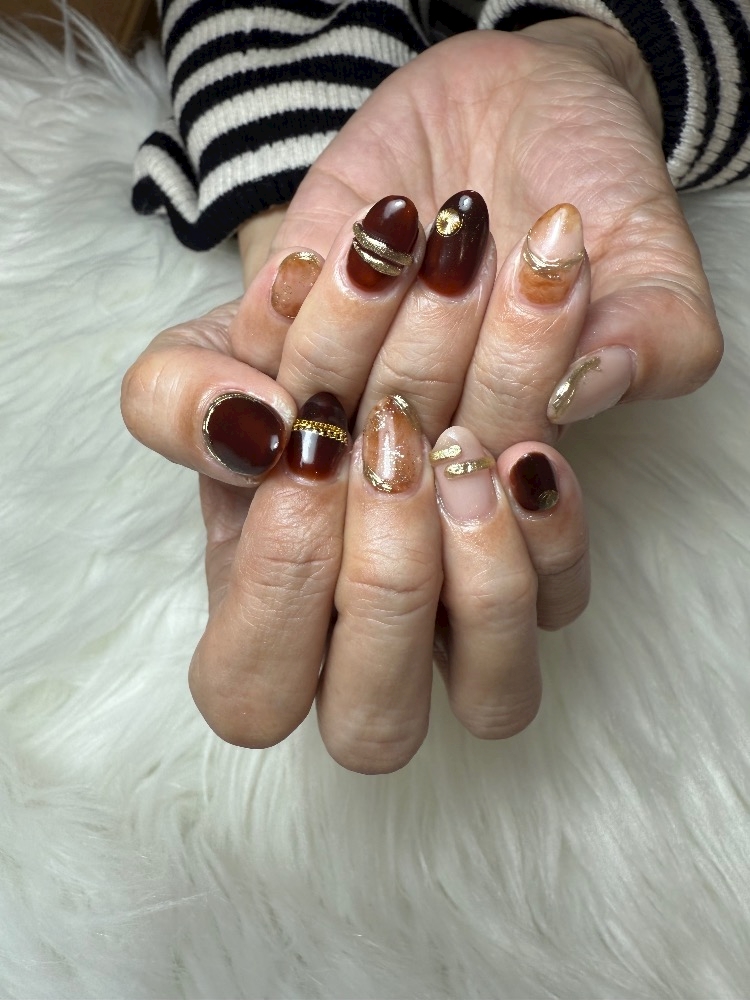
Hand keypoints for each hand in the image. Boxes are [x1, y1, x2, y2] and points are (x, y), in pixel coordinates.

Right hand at [123, 206, 588, 771]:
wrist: (386, 286)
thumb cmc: (291, 339)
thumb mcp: (203, 350)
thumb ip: (178, 398)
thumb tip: (250, 429)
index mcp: (258, 608)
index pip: (252, 688)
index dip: (280, 584)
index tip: (310, 435)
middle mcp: (360, 638)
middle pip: (374, 728)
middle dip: (387, 583)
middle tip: (393, 438)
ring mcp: (457, 622)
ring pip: (494, 698)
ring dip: (481, 568)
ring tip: (466, 444)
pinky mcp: (541, 572)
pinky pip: (564, 606)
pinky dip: (552, 531)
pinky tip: (525, 451)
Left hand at [236, 19, 720, 451]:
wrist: (514, 105)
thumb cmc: (590, 188)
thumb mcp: (657, 258)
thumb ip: (654, 340)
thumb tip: (584, 389)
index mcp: (507, 447)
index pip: (491, 490)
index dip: (507, 412)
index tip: (539, 309)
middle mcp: (416, 428)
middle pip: (398, 449)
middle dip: (437, 347)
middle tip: (477, 249)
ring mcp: (345, 376)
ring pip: (319, 398)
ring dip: (361, 315)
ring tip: (420, 227)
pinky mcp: (284, 317)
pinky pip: (256, 341)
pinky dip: (296, 292)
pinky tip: (354, 237)